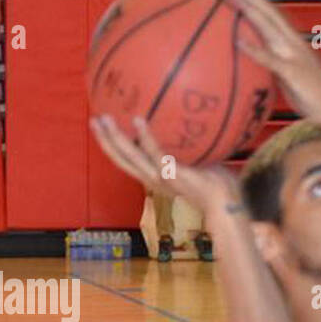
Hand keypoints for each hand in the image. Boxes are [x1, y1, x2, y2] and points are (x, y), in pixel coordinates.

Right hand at [90, 114, 239, 215]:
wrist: (226, 202)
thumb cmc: (217, 184)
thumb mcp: (198, 162)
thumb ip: (188, 147)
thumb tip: (189, 122)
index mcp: (157, 179)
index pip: (129, 163)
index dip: (114, 147)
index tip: (104, 130)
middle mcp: (155, 181)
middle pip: (122, 160)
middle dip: (106, 141)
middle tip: (94, 120)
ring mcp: (163, 178)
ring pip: (130, 157)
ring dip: (115, 138)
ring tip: (103, 119)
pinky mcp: (173, 174)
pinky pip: (155, 152)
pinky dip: (145, 136)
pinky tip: (138, 119)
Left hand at [224, 0, 320, 122]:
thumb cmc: (315, 99)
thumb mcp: (292, 79)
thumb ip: (276, 67)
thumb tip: (257, 65)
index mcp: (293, 43)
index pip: (272, 15)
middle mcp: (293, 44)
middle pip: (268, 12)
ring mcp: (293, 56)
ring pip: (268, 26)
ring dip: (250, 10)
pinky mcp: (292, 72)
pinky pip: (269, 58)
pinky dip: (254, 49)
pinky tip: (238, 41)